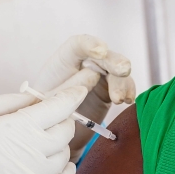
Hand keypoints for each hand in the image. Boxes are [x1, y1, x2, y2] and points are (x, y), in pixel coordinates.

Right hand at [0, 86, 87, 173]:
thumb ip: (13, 101)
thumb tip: (43, 96)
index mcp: (13, 127)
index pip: (60, 106)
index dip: (75, 93)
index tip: (83, 85)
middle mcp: (27, 153)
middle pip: (66, 130)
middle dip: (61, 119)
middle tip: (47, 117)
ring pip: (66, 155)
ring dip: (59, 144)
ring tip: (40, 140)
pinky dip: (67, 170)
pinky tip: (57, 162)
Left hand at [33, 35, 135, 151]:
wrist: (53, 128)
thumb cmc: (46, 109)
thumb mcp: (50, 100)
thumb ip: (69, 86)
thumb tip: (94, 74)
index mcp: (64, 60)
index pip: (78, 45)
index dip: (91, 45)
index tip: (101, 52)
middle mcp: (84, 63)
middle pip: (103, 55)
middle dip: (114, 61)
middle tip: (122, 70)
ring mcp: (100, 74)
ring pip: (117, 70)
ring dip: (122, 82)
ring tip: (119, 99)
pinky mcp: (109, 88)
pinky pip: (123, 85)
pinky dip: (128, 91)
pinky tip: (128, 100)